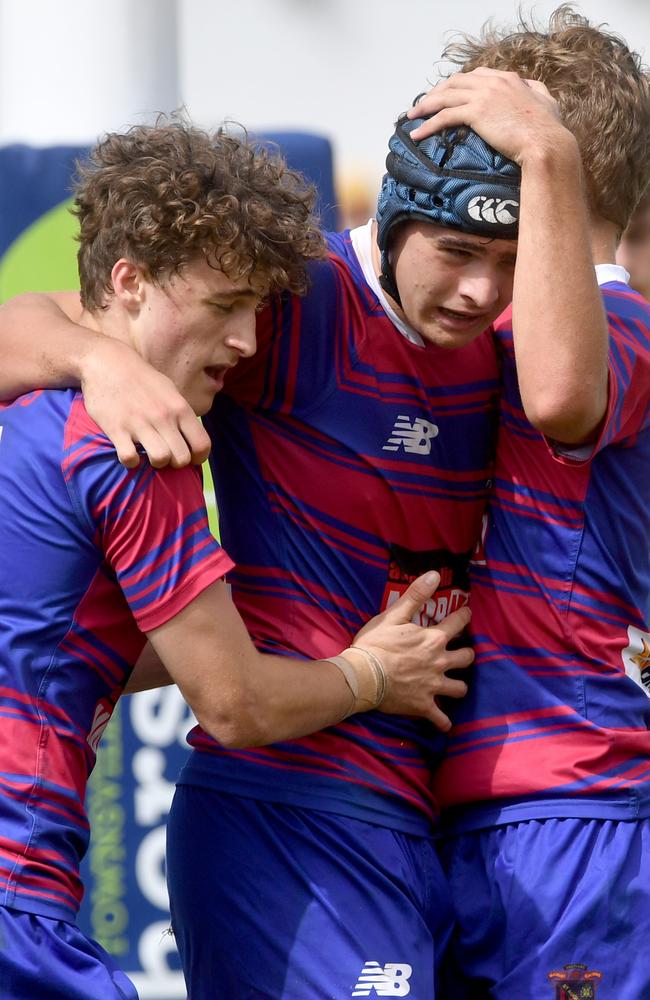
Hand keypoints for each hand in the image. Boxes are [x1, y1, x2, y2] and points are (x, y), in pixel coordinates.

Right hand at [80, 337, 210, 467]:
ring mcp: (140, 423)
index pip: (202, 444)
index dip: (198, 458)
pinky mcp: (117, 429)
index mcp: (179, 408)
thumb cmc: (141, 378)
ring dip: (156, 463)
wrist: (106, 362)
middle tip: (166, 456)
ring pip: (160, 459)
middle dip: (175, 464)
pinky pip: (130, 458)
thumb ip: (181, 414)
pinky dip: (130, 461)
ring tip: (148, 454)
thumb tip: (191, 438)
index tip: (189, 459)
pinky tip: (129, 451)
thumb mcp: (169, 390)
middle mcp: (163, 416)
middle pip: (181, 458)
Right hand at [352, 572, 473, 730]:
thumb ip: (416, 594)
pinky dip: (443, 722)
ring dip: (457, 686)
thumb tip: (435, 574)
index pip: (457, 623)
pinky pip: (440, 719)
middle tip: (461, 653)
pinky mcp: (423, 706)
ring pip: (459, 689)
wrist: (362, 676)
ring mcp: (433, 686)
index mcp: (433, 639)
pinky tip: (444, 724)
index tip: (466, 613)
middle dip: (466, 654)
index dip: (464, 616)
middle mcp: (439, 662)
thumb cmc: (375, 644)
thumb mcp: (393, 614)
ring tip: (453, 686)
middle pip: (466, 658)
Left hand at [407, 67, 567, 165]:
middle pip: (454, 82)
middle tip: (423, 105)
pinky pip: (445, 116)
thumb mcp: (547, 102)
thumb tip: (532, 88)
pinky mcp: (476, 113)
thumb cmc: (548, 129)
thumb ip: (536, 92)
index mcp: (507, 79)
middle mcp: (493, 82)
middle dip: (435, 93)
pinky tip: (417, 134)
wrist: (545, 142)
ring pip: (445, 96)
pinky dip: (428, 124)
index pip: (474, 75)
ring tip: (412, 117)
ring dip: (425, 106)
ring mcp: (484, 96)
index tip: (446, 94)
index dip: (456, 85)